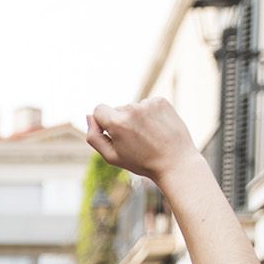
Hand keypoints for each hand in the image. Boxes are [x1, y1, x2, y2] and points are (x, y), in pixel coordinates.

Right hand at [85, 97, 199, 182]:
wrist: (175, 161)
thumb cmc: (141, 162)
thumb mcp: (111, 156)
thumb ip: (94, 137)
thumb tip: (89, 116)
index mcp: (117, 122)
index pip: (98, 109)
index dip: (102, 122)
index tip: (113, 134)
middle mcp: (132, 108)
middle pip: (117, 110)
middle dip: (122, 122)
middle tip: (136, 142)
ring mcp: (148, 103)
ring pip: (133, 108)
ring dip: (137, 119)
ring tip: (149, 136)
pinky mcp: (161, 101)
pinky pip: (147, 105)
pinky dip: (150, 115)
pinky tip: (157, 129)